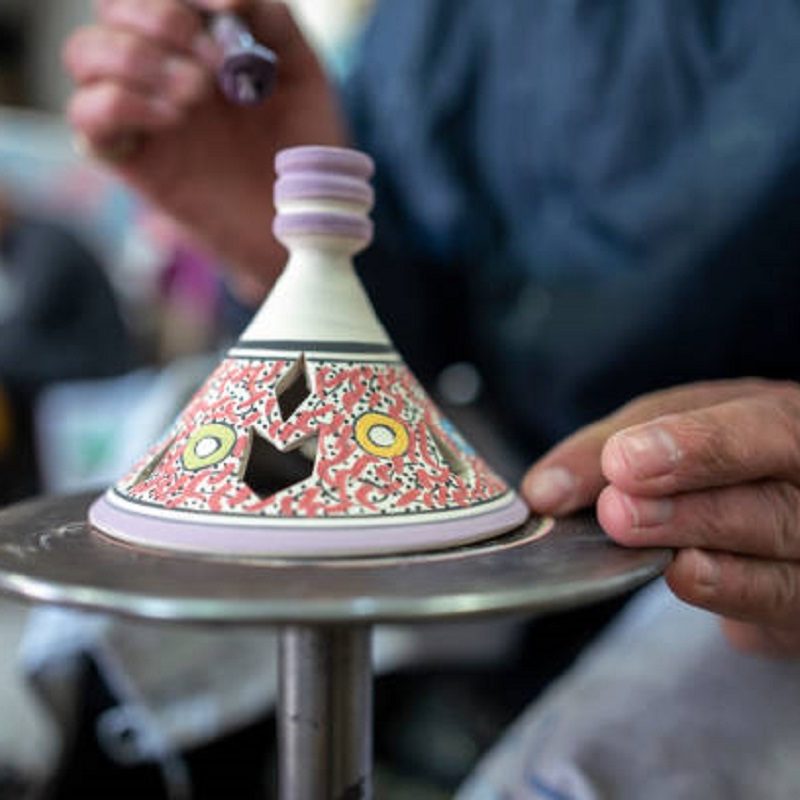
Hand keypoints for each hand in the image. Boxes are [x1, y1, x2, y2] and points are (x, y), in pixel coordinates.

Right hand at [64, 0, 346, 295]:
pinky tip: (171, 118)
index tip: (226, 12)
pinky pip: (86, 117)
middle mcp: (161, 69)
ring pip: (84, 54)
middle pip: (111, 11)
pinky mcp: (133, 160)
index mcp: (197, 42)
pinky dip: (117, 104)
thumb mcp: (302, 74)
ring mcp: (142, 114)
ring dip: (134, 59)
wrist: (304, 217)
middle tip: (215, 64)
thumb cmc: (304, 147)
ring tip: (196, 93)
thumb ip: (272, 22)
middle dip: (158, 19)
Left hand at [522, 379, 799, 657]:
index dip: (695, 445)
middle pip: (769, 497)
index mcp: (786, 423)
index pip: (760, 428)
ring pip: (776, 552)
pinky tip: (685, 576)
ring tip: (635, 539)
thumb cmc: (715, 463)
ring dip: (698, 544)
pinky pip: (776, 602)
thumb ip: (603, 455)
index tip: (622, 461)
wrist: (772, 520)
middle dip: (688, 503)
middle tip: (616, 510)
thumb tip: (543, 491)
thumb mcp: (663, 436)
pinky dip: (729, 589)